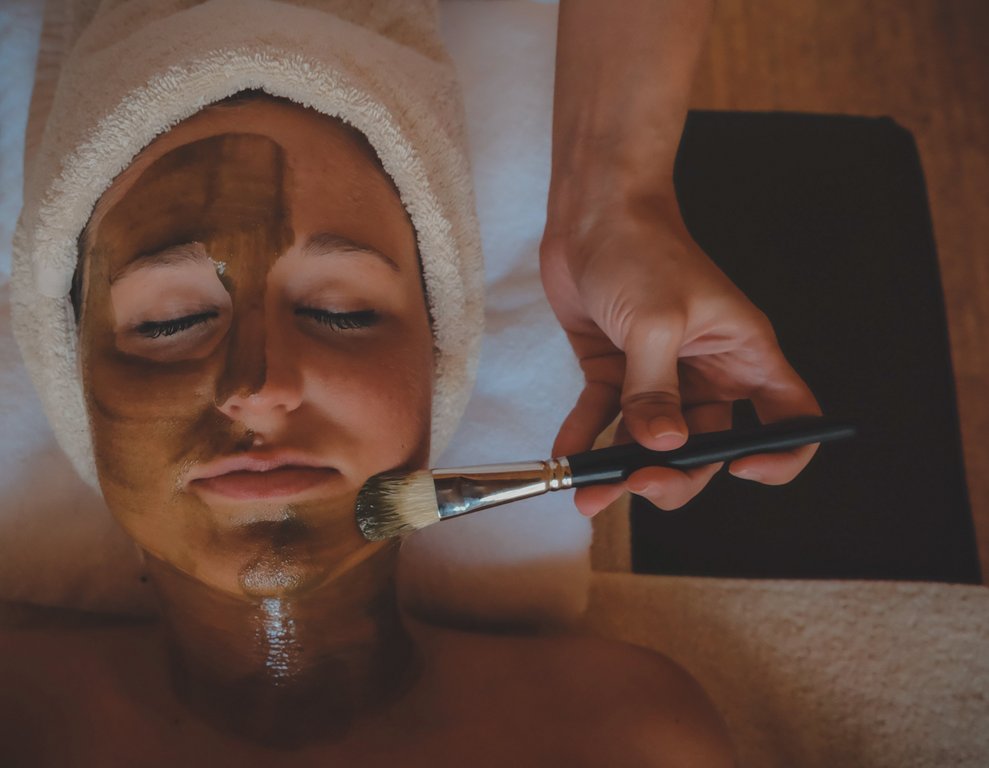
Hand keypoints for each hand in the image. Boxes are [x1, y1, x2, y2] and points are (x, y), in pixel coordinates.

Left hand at [540, 196, 820, 515]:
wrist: (592, 212)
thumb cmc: (642, 247)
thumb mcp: (656, 320)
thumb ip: (656, 389)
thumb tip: (663, 445)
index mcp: (744, 356)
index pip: (790, 420)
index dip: (779, 456)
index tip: (742, 469)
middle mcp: (707, 374)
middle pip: (707, 448)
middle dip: (676, 474)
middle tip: (640, 482)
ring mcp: (661, 376)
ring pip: (651, 442)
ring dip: (621, 469)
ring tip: (589, 492)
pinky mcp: (617, 371)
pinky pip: (605, 416)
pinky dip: (586, 437)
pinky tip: (567, 456)